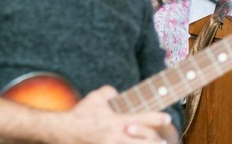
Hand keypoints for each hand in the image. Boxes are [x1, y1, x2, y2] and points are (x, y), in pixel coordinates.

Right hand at [54, 85, 177, 142]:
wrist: (64, 131)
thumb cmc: (82, 112)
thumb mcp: (96, 96)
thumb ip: (112, 92)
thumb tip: (121, 95)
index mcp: (116, 119)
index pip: (142, 118)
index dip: (157, 118)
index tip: (167, 118)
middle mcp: (115, 135)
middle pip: (142, 141)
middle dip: (155, 141)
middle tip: (165, 141)